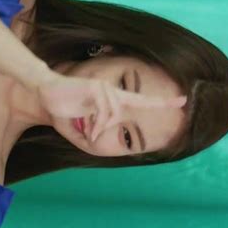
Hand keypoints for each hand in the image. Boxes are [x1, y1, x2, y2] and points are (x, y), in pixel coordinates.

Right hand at [37, 72, 186, 142]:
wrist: (44, 95)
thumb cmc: (62, 112)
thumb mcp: (80, 131)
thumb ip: (94, 137)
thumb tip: (102, 139)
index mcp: (113, 99)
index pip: (142, 100)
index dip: (163, 102)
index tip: (184, 100)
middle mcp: (112, 91)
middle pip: (122, 116)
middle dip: (104, 130)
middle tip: (89, 134)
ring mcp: (105, 88)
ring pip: (113, 115)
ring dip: (98, 128)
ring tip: (85, 128)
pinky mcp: (96, 88)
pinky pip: (104, 112)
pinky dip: (96, 124)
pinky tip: (85, 125)